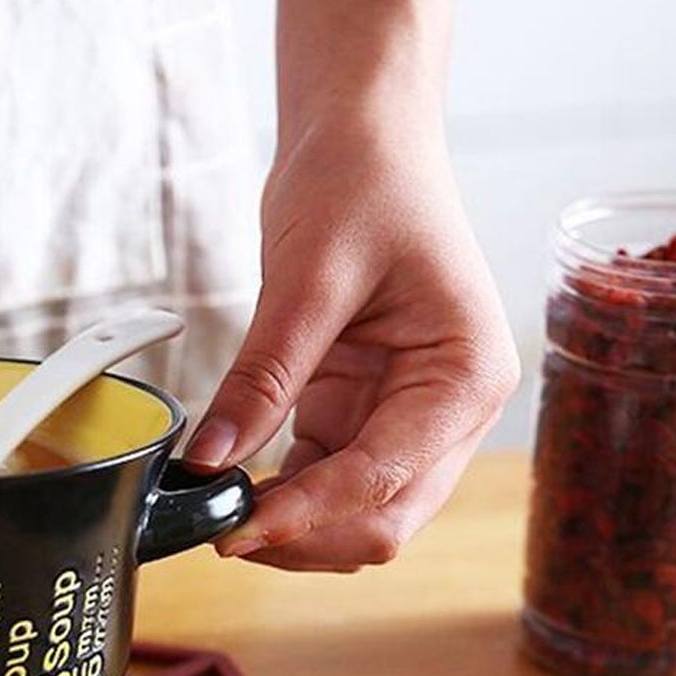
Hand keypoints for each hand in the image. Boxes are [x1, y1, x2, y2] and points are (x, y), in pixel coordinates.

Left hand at [185, 120, 519, 570]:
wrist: (362, 137)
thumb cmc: (359, 181)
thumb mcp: (307, 277)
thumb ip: (263, 377)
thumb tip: (210, 461)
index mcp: (466, 375)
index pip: (384, 477)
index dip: (307, 514)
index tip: (233, 530)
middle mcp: (451, 411)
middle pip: (384, 519)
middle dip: (306, 538)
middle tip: (220, 533)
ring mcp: (408, 419)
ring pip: (356, 515)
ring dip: (294, 528)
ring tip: (217, 512)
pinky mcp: (363, 415)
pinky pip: (326, 482)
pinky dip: (283, 497)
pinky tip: (233, 487)